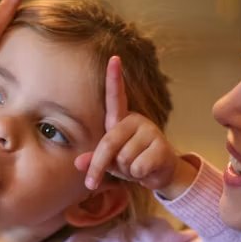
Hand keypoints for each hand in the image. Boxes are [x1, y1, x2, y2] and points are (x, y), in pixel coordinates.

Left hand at [74, 56, 180, 195]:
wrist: (160, 175)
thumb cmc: (131, 163)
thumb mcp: (109, 161)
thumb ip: (94, 160)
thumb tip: (78, 162)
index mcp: (121, 120)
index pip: (117, 97)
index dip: (115, 78)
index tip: (114, 58)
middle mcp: (136, 120)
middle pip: (108, 143)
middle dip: (99, 167)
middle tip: (92, 183)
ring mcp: (151, 131)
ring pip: (124, 159)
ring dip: (126, 171)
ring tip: (136, 166)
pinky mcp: (162, 147)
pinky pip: (138, 168)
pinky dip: (139, 176)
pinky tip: (147, 170)